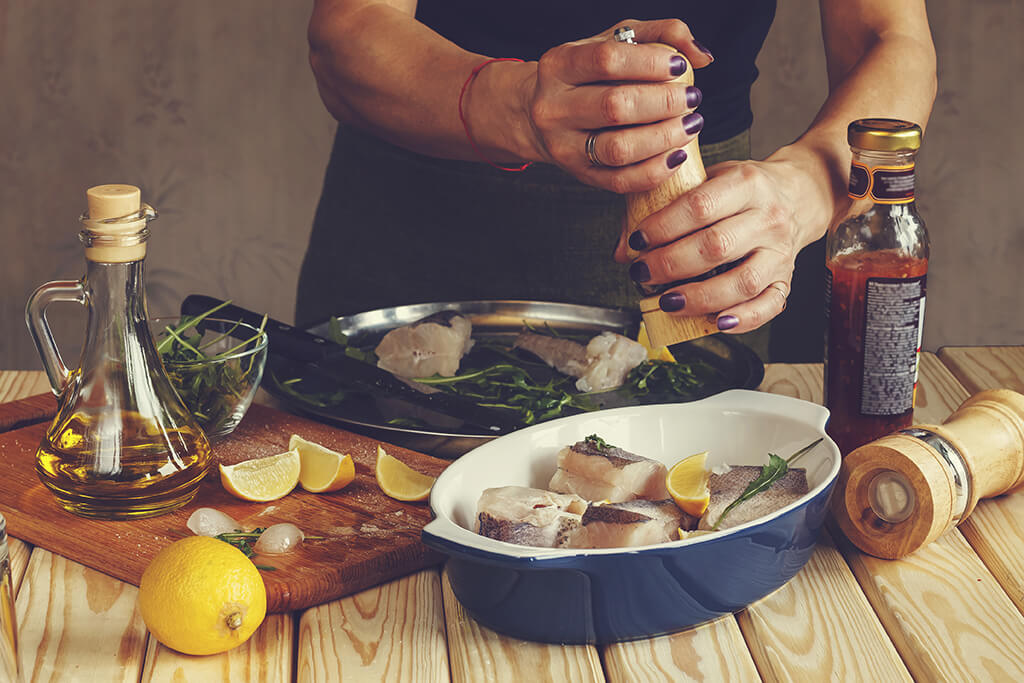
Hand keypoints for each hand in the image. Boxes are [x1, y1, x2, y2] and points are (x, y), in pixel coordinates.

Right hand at [522, 19, 711, 192]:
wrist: (541, 114)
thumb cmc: (589, 73)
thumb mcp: (616, 40)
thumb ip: (662, 34)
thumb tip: (701, 56)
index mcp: (559, 65)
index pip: (607, 60)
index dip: (650, 63)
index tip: (680, 67)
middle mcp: (553, 107)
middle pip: (614, 106)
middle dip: (664, 102)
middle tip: (691, 98)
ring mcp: (563, 146)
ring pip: (619, 148)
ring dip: (664, 137)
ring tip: (690, 124)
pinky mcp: (579, 174)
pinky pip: (620, 181)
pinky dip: (655, 171)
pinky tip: (677, 154)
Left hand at [613, 153, 833, 332]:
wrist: (797, 194)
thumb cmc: (741, 191)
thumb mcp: (705, 181)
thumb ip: (662, 208)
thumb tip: (623, 250)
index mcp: (746, 183)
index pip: (700, 206)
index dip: (663, 226)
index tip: (638, 241)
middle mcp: (768, 217)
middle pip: (716, 246)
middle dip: (671, 264)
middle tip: (642, 273)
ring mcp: (780, 251)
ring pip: (742, 281)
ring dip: (700, 297)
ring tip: (667, 302)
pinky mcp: (786, 279)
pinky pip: (769, 305)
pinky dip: (744, 319)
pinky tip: (716, 323)